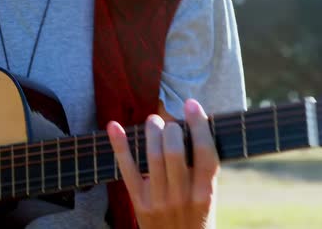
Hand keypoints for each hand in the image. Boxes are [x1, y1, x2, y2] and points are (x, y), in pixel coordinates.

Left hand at [107, 99, 217, 228]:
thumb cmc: (195, 218)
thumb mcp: (208, 198)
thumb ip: (202, 170)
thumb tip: (192, 127)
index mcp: (205, 194)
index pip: (206, 154)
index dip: (199, 126)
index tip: (192, 104)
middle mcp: (182, 198)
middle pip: (175, 152)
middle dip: (172, 129)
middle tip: (170, 122)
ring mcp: (158, 201)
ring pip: (152, 156)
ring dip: (152, 132)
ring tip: (154, 121)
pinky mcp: (138, 202)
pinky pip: (127, 169)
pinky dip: (120, 145)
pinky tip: (114, 126)